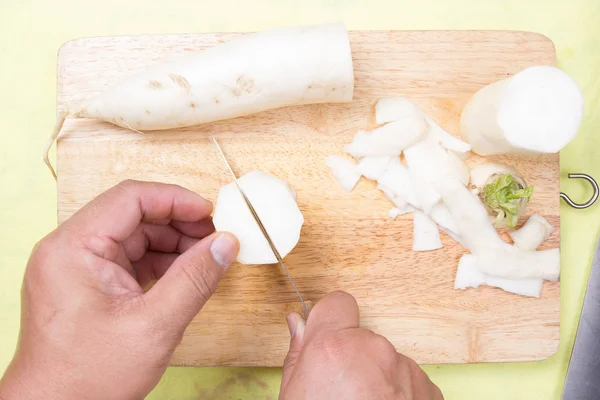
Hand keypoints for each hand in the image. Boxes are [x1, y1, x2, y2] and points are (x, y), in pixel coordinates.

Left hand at [0, 180, 239, 399]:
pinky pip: (129, 259)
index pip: (130, 198)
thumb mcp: (154, 325)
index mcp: (74, 248)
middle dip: (178, 224)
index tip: (210, 213)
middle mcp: (70, 249)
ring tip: (206, 259)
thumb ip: (195, 279)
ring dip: (173, 244)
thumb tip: (226, 244)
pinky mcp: (88, 283)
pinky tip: (186, 274)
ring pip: (134, 236)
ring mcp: (78, 266)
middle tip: (215, 238)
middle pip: (134, 215)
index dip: (176, 200)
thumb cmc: (89, 377)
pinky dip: (160, 263)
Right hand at [280, 291, 443, 399]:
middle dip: (352, 358)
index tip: (327, 337)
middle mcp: (373, 350)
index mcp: (333, 347)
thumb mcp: (293, 397)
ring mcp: (404, 370)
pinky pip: (407, 381)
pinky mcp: (428, 390)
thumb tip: (296, 323)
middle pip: (361, 338)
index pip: (338, 303)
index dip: (331, 320)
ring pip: (385, 362)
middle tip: (340, 394)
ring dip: (377, 380)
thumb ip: (297, 354)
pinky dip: (398, 397)